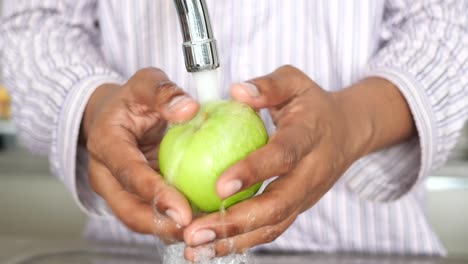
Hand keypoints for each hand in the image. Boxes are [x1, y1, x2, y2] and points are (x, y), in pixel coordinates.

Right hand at [81, 68, 198, 242]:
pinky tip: (200, 220)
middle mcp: (107, 173)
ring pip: (139, 218)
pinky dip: (172, 220)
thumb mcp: (145, 83)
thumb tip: (190, 109)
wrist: (113, 114)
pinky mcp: (132, 194)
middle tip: (196, 231)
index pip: (128, 174)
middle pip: (129, 210)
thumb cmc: (131, 99)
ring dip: (168, 229)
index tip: (183, 210)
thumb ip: (164, 92)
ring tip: (202, 231)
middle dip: (161, 226)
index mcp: (106, 143)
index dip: (155, 194)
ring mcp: (118, 188)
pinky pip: (150, 212)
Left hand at [182, 65, 414, 260]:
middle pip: (277, 205)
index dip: (253, 172)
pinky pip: (271, 229)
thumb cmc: (314, 105)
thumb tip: (237, 92)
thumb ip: (268, 86)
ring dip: (233, 241)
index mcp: (309, 136)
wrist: (348, 131)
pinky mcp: (298, 207)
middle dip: (234, 223)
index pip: (283, 156)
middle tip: (195, 232)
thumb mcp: (295, 83)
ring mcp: (306, 195)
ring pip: (273, 225)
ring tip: (195, 249)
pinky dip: (241, 241)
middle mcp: (311, 173)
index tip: (220, 186)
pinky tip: (212, 246)